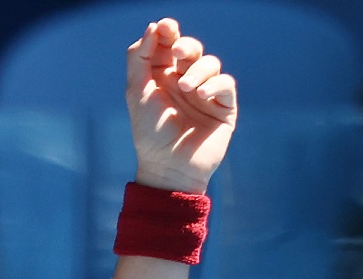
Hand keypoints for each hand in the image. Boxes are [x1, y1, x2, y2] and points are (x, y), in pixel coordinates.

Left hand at [126, 19, 236, 193]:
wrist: (168, 167)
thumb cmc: (150, 132)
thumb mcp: (137, 92)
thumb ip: (140, 59)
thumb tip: (153, 27)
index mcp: (162, 77)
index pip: (168, 45)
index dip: (168, 32)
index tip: (165, 26)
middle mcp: (184, 82)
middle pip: (191, 50)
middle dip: (186, 46)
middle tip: (177, 53)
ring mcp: (205, 93)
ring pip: (210, 63)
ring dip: (198, 70)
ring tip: (186, 88)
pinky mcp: (223, 107)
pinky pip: (225, 83)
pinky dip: (214, 84)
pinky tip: (200, 95)